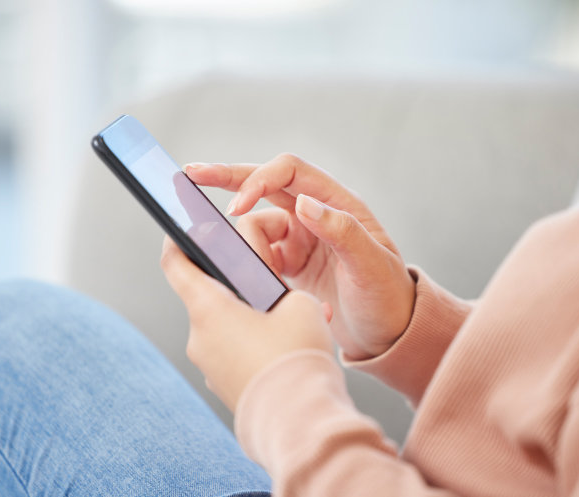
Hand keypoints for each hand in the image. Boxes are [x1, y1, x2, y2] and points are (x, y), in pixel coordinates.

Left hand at [160, 236, 332, 411]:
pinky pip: (235, 353)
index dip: (177, 241)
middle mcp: (199, 338)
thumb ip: (278, 286)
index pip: (176, 263)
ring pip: (226, 326)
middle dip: (237, 284)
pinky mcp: (224, 386)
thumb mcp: (299, 303)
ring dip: (251, 316)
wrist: (303, 422)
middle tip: (267, 278)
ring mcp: (209, 366)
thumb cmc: (296, 358)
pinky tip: (286, 345)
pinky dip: (254, 343)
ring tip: (290, 318)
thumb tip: (271, 294)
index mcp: (209, 309)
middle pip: (208, 296)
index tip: (183, 231)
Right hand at [184, 154, 415, 359]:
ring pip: (255, 225)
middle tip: (190, 174)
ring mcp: (300, 238)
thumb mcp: (371, 264)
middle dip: (227, 178)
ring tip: (265, 279)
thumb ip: (341, 231)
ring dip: (247, 246)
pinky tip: (249, 278)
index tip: (235, 207)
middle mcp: (315, 214)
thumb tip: (303, 202)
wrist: (388, 333)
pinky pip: (257, 252)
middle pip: (264, 184)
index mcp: (337, 203)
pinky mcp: (289, 263)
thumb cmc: (387, 296)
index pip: (289, 173)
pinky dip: (247, 262)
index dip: (257, 180)